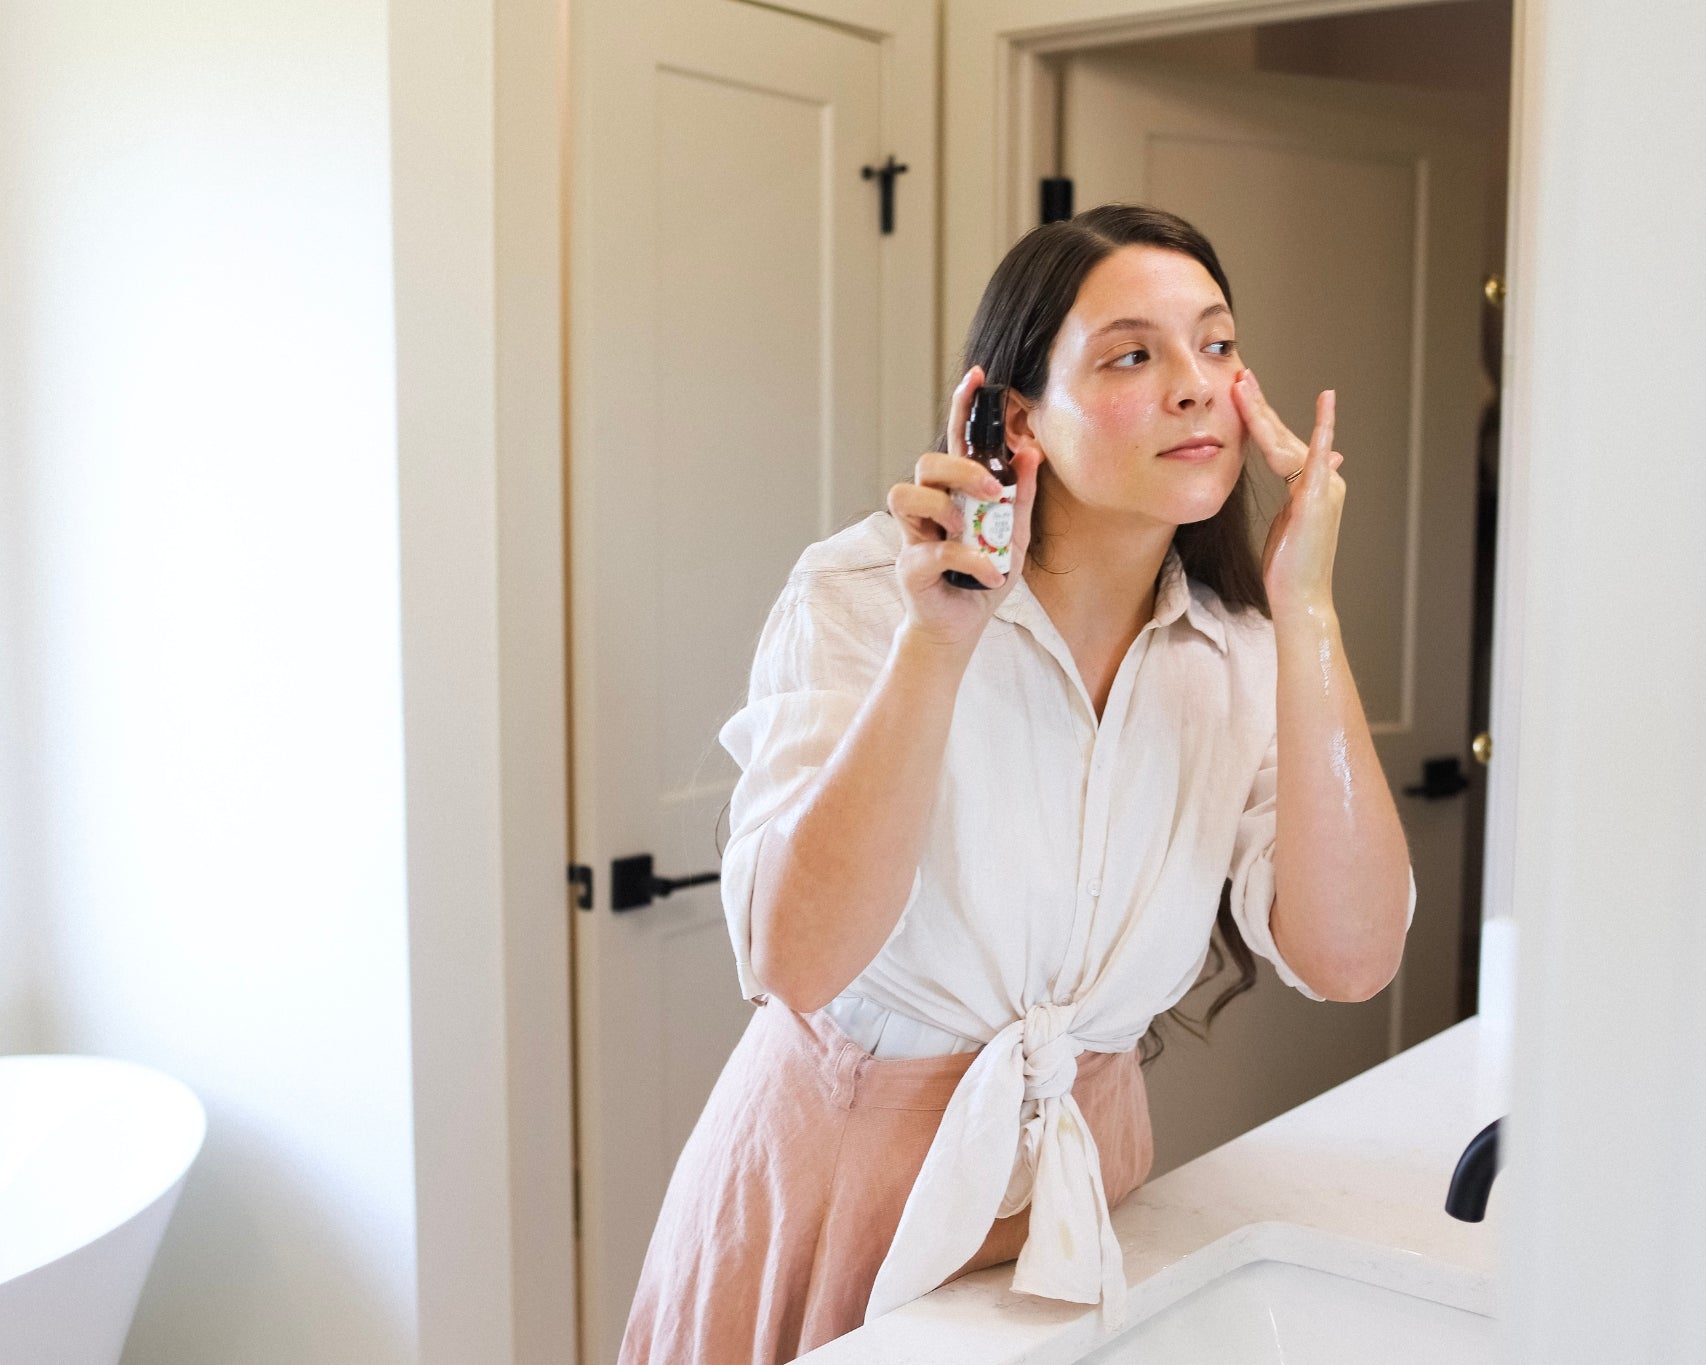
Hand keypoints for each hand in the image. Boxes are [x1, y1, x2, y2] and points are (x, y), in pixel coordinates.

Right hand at [885, 365, 1042, 650]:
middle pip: (928, 462)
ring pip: (909, 494)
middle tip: (992, 489)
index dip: (963, 407)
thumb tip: (1031, 451)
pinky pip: (935, 549)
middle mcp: (929, 506)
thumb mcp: (1015, 535)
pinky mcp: (910, 565)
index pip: (956, 440)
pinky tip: (991, 573)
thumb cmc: (982, 577)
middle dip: (960, 468)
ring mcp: (914, 534)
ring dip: (948, 509)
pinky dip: (969, 560)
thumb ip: (1021, 496)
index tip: (977, 377)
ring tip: (977, 536)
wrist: (961, 627)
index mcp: (955, 492)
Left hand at [1232, 368, 1345, 614]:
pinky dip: (1323, 430)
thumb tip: (1299, 480)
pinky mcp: (1318, 498)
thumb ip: (1294, 498)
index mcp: (1311, 485)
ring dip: (1264, 413)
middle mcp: (1323, 480)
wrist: (1300, 597)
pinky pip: (1317, 458)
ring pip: (1288, 442)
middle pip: (1284, 436)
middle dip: (1260, 406)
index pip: (1281, 443)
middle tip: (1241, 375)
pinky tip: (1326, 405)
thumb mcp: (1288, 524)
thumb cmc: (1289, 567)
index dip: (1262, 419)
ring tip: (1245, 386)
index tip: (1242, 393)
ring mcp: (1324, 488)